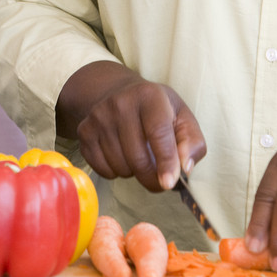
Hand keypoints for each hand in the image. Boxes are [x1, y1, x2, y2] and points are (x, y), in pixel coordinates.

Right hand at [65, 64, 206, 191]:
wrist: (118, 93)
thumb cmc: (157, 110)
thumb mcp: (182, 117)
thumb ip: (192, 143)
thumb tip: (185, 168)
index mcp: (150, 96)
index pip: (158, 133)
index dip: (166, 161)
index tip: (169, 183)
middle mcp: (121, 103)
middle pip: (138, 157)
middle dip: (152, 177)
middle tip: (159, 180)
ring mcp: (99, 116)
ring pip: (120, 166)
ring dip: (133, 172)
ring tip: (138, 156)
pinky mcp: (84, 131)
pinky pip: (102, 169)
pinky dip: (115, 172)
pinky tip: (121, 156)